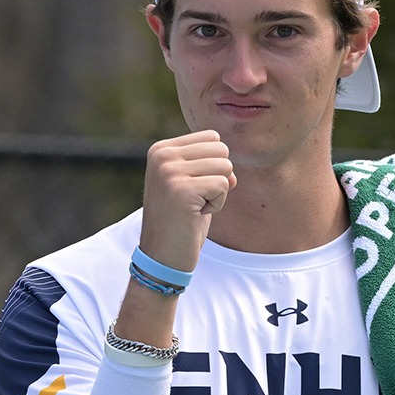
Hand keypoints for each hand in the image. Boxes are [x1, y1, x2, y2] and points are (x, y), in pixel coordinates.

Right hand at [139, 130, 234, 271]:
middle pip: (221, 150)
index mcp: (161, 149)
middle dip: (218, 179)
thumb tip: (233, 174)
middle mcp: (162, 155)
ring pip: (225, 167)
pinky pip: (223, 185)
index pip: (212, 137)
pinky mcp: (181, 189)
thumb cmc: (180, 222)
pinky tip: (196, 215)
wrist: (162, 256)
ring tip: (194, 208)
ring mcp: (169, 171)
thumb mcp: (191, 186)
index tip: (192, 189)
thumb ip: (210, 168)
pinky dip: (217, 205)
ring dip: (218, 193)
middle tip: (195, 200)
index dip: (212, 167)